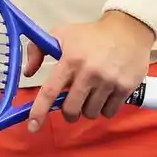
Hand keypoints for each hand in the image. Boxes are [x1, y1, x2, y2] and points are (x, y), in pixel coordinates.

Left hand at [24, 11, 154, 131]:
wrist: (128, 29)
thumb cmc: (90, 34)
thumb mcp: (61, 34)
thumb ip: (38, 50)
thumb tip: (28, 73)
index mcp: (70, 60)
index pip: (50, 91)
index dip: (39, 111)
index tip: (33, 127)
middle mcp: (89, 72)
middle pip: (71, 110)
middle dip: (69, 112)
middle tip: (72, 103)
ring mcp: (108, 81)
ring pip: (91, 113)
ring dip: (88, 108)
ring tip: (92, 93)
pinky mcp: (125, 88)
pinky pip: (109, 112)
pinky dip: (105, 108)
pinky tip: (106, 94)